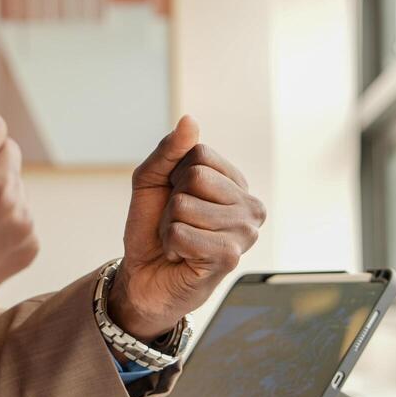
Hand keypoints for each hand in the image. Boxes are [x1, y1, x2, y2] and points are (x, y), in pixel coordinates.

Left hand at [109, 116, 265, 340]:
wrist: (146, 276)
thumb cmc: (153, 227)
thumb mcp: (151, 180)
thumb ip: (169, 151)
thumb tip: (189, 120)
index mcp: (235, 183)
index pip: (199, 153)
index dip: (173, 175)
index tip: (175, 197)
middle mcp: (249, 206)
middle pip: (195, 177)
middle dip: (171, 201)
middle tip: (177, 223)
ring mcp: (244, 233)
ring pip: (184, 206)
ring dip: (168, 226)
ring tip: (179, 241)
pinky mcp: (230, 258)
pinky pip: (181, 233)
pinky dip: (170, 245)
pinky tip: (182, 257)